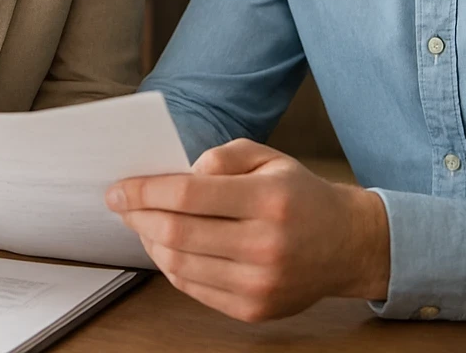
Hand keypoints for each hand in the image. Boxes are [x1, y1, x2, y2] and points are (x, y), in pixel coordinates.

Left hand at [105, 139, 389, 321]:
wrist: (346, 244)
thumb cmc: (300, 195)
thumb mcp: (268, 157)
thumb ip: (221, 156)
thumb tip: (179, 174)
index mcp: (269, 200)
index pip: (187, 196)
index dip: (144, 191)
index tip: (119, 188)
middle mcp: (265, 245)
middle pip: (177, 234)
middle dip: (138, 217)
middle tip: (122, 204)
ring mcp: (259, 283)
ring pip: (179, 265)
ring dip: (150, 242)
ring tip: (143, 223)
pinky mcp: (254, 309)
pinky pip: (194, 288)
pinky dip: (171, 266)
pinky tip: (167, 246)